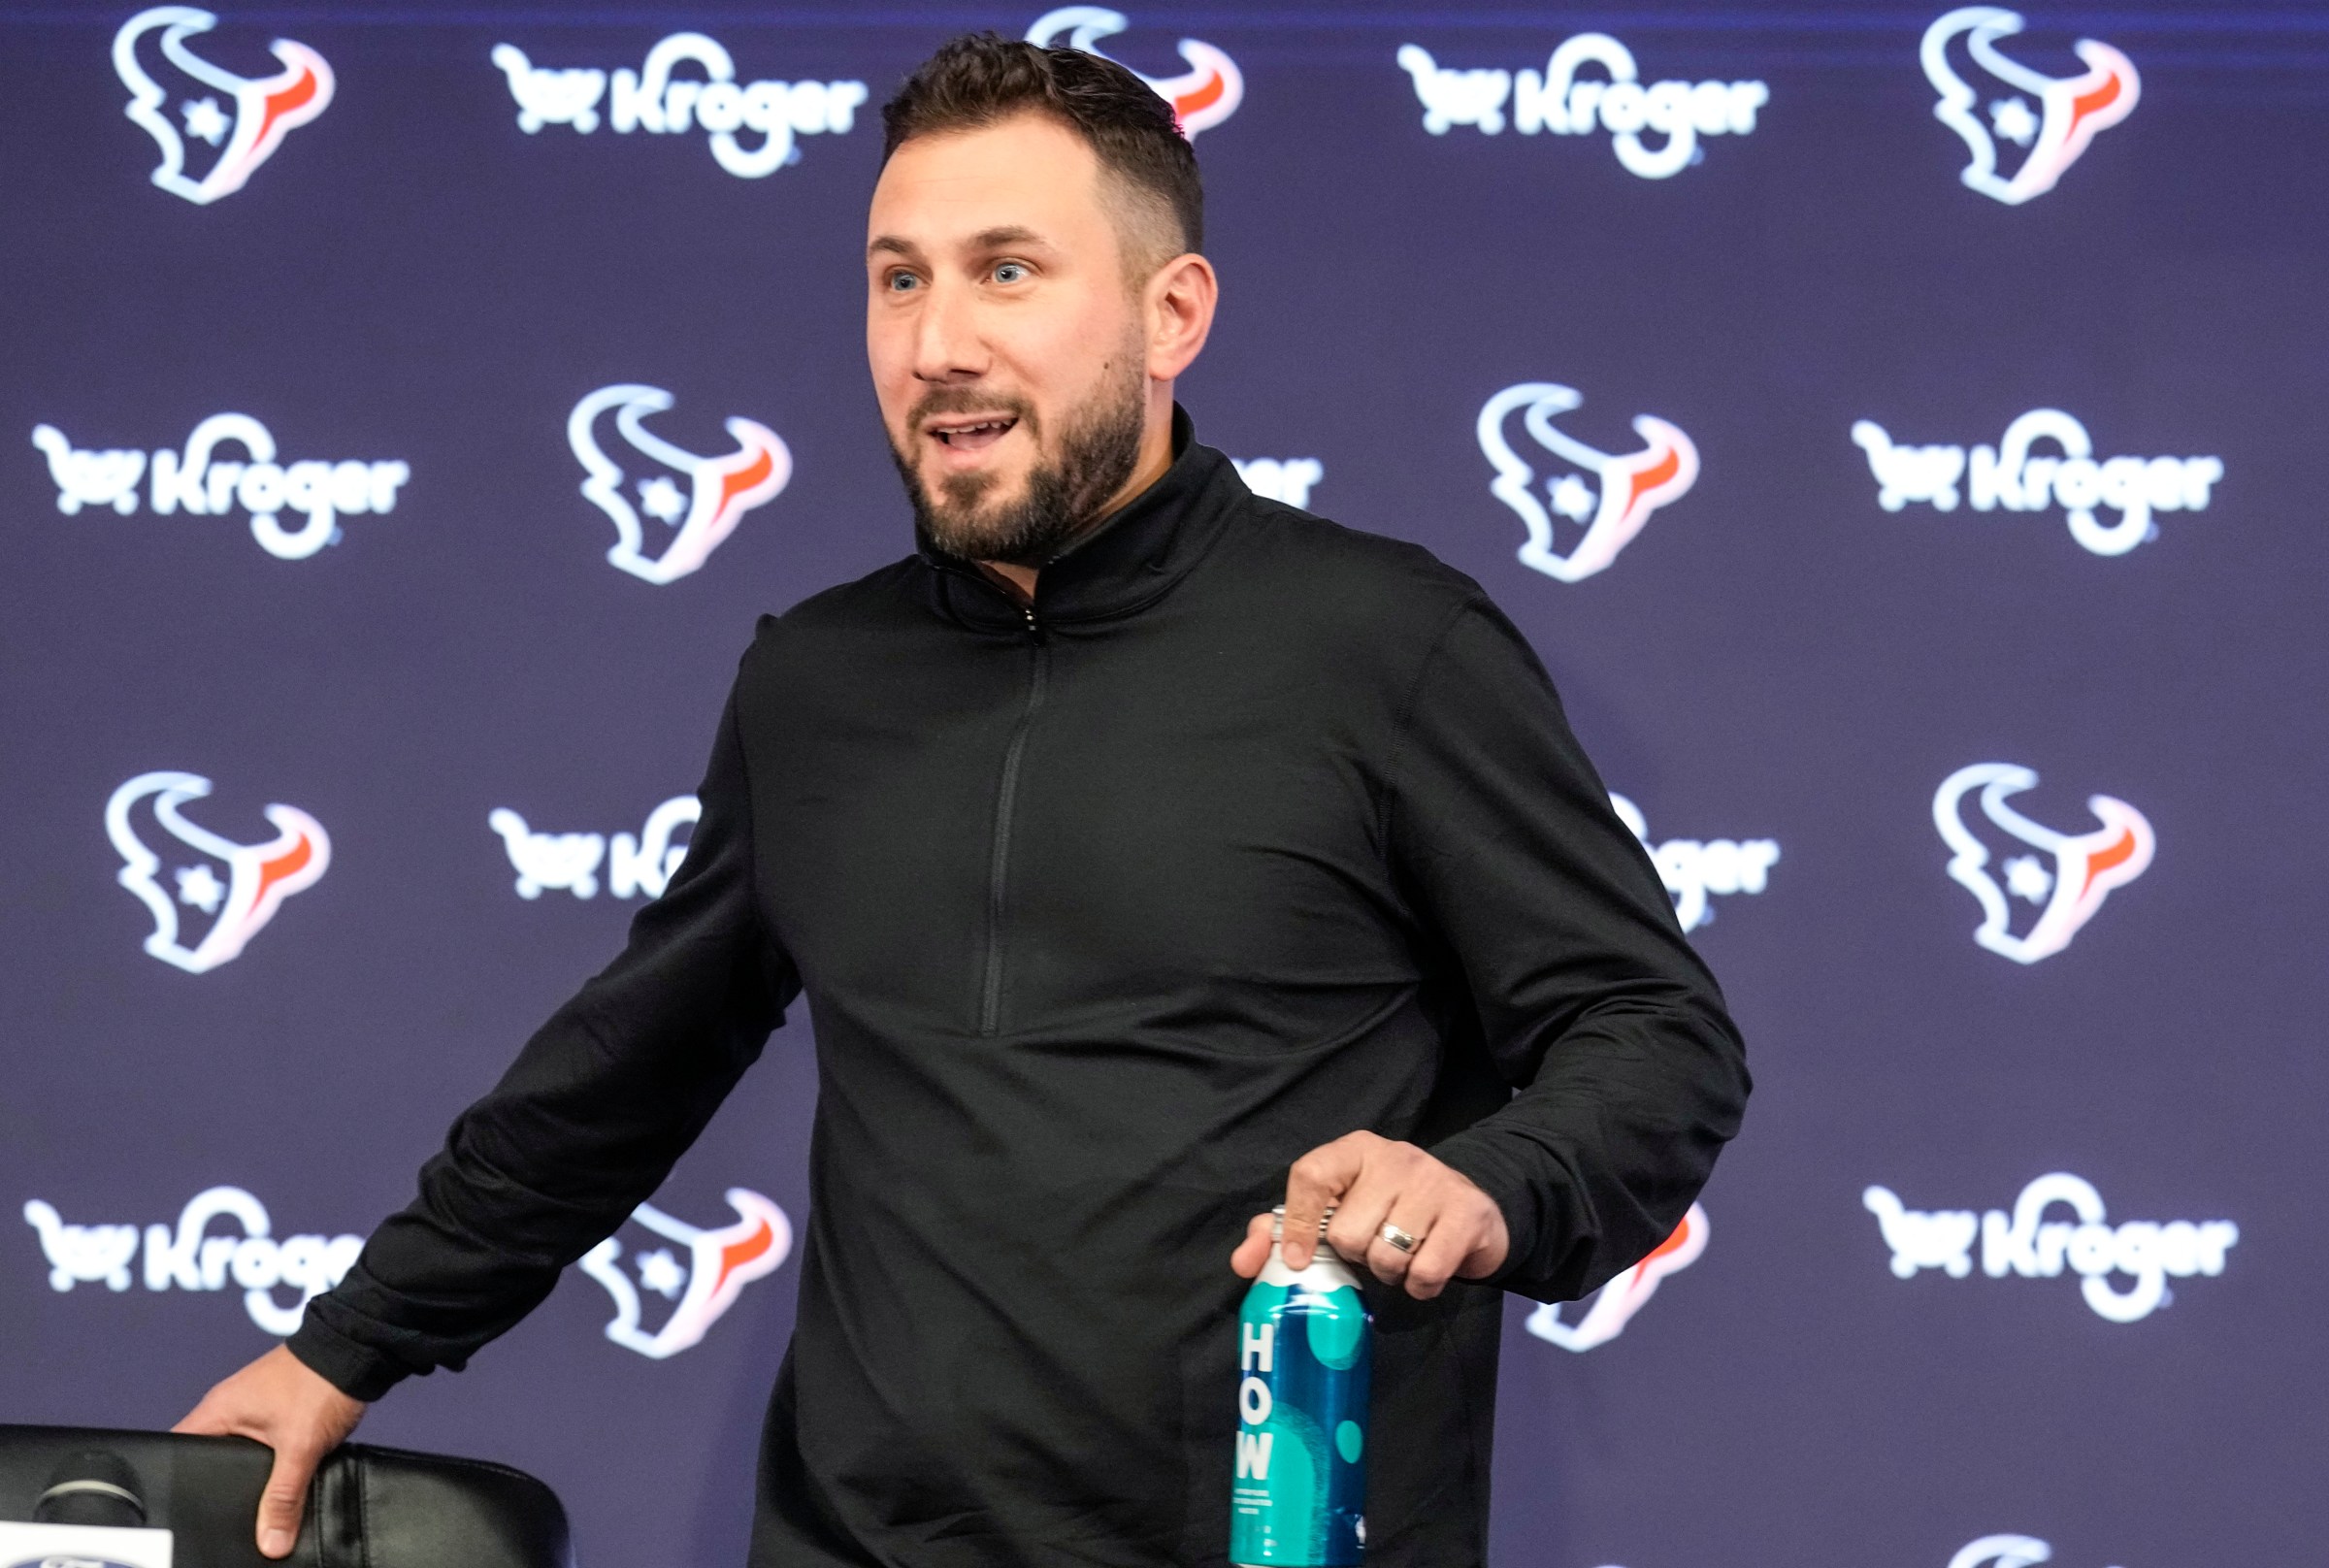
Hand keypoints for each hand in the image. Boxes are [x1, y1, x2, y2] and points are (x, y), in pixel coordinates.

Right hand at [174, 1343, 365, 1558]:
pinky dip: (267, 1464)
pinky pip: (260, 1446)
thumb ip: (282, 1496)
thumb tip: (270, 1542)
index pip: (176, 1450)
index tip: (184, 1512)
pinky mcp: (276, 1410)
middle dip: (216, 1487)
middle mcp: (229, 1409)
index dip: (178, 1482)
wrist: (359, 1349)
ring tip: (251, 1505)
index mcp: (217, 1411)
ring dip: (247, 1476)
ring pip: (237, 1454)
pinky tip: (276, 1483)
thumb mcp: (299, 1447)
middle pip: (207, 1458)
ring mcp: (253, 1408)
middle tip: (223, 1516)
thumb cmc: (321, 1380)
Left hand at [1229, 1131, 1509, 1299]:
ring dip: (1390, 1272)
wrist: (1471, 1211)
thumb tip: (1243, 1262)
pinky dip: (1421, 1285)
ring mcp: (1434, 1181)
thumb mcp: (1340, 1211)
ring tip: (1402, 1256)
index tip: (1299, 1260)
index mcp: (1355, 1151)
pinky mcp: (1466, 1213)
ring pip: (1386, 1254)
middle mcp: (1395, 1157)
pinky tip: (1426, 1270)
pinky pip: (1425, 1271)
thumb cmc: (1392, 1212)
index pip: (1310, 1175)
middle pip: (1347, 1231)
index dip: (1299, 1223)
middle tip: (1374, 1248)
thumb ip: (1285, 1230)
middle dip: (1358, 1256)